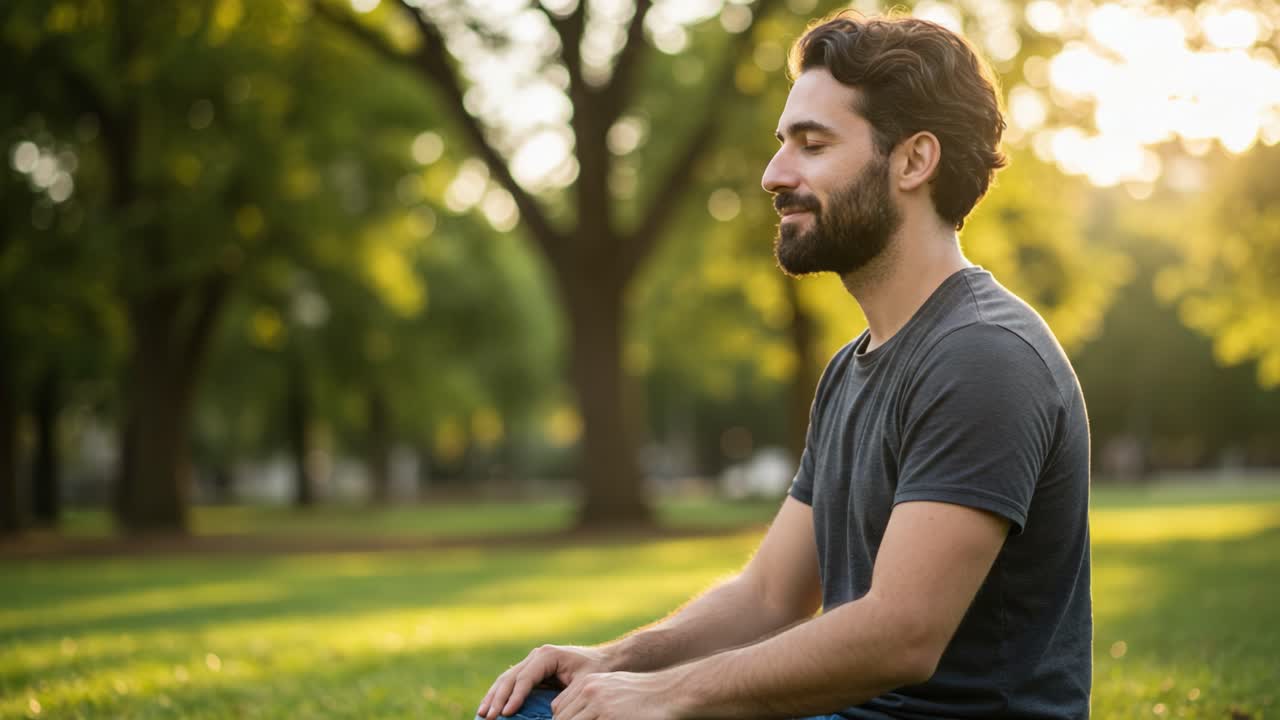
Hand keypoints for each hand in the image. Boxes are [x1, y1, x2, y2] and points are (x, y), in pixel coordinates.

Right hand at [477, 645, 611, 719]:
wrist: (605, 659)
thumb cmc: (597, 671)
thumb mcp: (584, 683)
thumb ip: (566, 696)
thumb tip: (550, 715)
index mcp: (547, 655)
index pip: (525, 678)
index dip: (515, 696)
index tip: (507, 713)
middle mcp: (536, 656)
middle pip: (510, 677)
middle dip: (498, 698)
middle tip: (488, 716)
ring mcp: (532, 662)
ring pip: (506, 679)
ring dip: (493, 696)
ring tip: (483, 713)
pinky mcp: (531, 670)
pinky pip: (512, 682)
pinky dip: (500, 695)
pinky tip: (490, 707)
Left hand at [549, 671, 682, 719]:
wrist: (670, 692)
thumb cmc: (643, 696)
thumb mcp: (613, 690)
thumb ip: (593, 702)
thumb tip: (574, 717)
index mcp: (589, 683)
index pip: (559, 708)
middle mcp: (590, 690)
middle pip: (561, 719)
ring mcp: (600, 704)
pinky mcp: (610, 717)